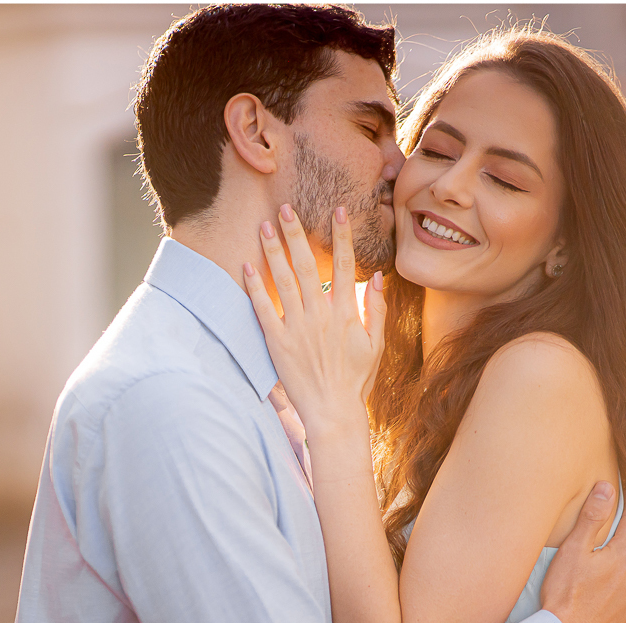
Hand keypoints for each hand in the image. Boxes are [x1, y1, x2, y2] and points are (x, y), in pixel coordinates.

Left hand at [242, 204, 386, 440]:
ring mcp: (297, 327)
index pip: (345, 265)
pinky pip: (263, 309)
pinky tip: (247, 265)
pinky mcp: (277, 342)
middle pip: (308, 264)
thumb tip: (378, 277)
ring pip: (284, 280)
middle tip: (286, 208)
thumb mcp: (376, 345)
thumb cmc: (356, 380)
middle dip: (297, 233)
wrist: (333, 411)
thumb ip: (377, 309)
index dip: (342, 235)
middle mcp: (320, 315)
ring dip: (274, 251)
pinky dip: (255, 287)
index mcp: (346, 313)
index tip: (338, 210)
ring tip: (264, 226)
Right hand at [540, 481, 625, 622]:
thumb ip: (591, 518)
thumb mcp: (573, 551)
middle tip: (610, 534)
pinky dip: (621, 596)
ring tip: (604, 570)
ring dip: (625, 570)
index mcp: (625, 557)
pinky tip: (603, 599)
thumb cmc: (564, 594)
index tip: (625, 496)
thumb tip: (607, 488)